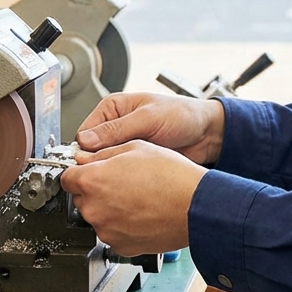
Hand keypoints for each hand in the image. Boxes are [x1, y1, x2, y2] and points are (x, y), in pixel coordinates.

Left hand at [60, 140, 207, 255]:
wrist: (195, 207)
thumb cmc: (171, 176)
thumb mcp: (136, 147)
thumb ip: (103, 153)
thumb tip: (85, 158)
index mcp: (92, 181)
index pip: (66, 178)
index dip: (80, 172)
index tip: (88, 171)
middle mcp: (93, 209)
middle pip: (82, 198)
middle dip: (96, 190)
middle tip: (122, 181)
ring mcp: (106, 231)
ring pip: (98, 216)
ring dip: (110, 208)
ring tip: (137, 198)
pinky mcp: (120, 246)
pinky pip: (113, 232)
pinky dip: (123, 225)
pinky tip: (142, 214)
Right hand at [76, 92, 224, 165]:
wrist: (207, 134)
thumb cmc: (183, 115)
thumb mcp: (149, 118)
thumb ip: (118, 128)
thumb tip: (87, 139)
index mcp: (112, 108)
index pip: (85, 132)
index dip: (84, 149)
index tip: (87, 163)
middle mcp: (114, 126)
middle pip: (91, 151)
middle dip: (97, 163)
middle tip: (105, 173)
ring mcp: (124, 145)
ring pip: (104, 164)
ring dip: (110, 171)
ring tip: (120, 176)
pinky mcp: (133, 161)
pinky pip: (119, 172)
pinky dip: (122, 178)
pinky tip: (128, 182)